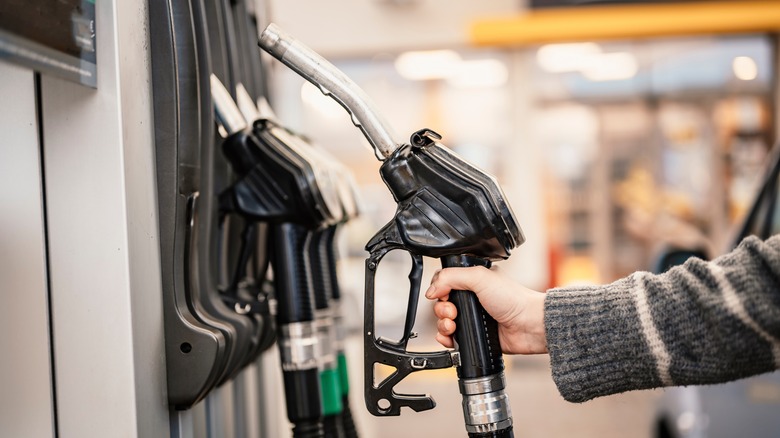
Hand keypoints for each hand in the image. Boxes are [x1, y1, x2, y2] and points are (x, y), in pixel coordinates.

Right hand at [425, 265, 547, 354]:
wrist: (529, 326)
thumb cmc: (513, 299)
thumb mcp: (479, 277)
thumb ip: (451, 277)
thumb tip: (431, 290)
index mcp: (473, 281)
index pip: (445, 282)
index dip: (439, 289)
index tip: (442, 295)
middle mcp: (472, 299)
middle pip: (442, 304)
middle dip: (441, 309)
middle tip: (453, 312)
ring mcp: (473, 318)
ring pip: (444, 322)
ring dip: (443, 324)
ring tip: (453, 325)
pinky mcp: (474, 336)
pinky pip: (452, 339)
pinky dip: (446, 339)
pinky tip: (450, 337)